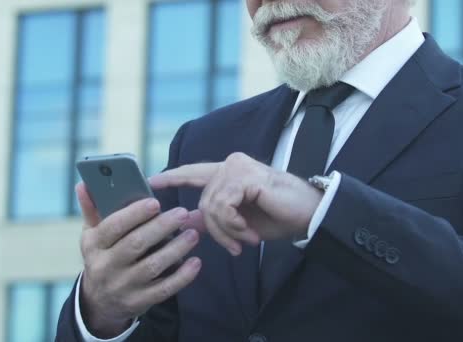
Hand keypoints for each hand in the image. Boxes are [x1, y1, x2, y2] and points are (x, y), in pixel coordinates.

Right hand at [76, 183, 201, 337]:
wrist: (99, 301)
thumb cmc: (103, 255)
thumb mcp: (92, 234)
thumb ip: (92, 209)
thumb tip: (84, 184)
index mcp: (93, 245)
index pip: (112, 227)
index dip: (134, 214)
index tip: (155, 202)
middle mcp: (105, 267)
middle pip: (135, 244)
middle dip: (161, 227)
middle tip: (183, 213)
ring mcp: (122, 286)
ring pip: (152, 266)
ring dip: (175, 249)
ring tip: (193, 234)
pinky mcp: (138, 302)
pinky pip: (163, 289)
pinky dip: (182, 277)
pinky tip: (195, 262)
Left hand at [149, 152, 323, 255]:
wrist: (309, 214)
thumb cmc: (280, 216)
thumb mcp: (243, 221)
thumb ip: (217, 216)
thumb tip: (190, 219)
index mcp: (230, 172)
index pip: (196, 172)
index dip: (174, 176)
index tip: (153, 181)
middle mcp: (232, 164)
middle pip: (202, 201)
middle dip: (215, 230)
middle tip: (235, 247)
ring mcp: (238, 167)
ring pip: (211, 206)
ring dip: (227, 230)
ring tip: (246, 239)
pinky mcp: (245, 176)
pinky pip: (223, 207)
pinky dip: (234, 225)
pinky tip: (249, 231)